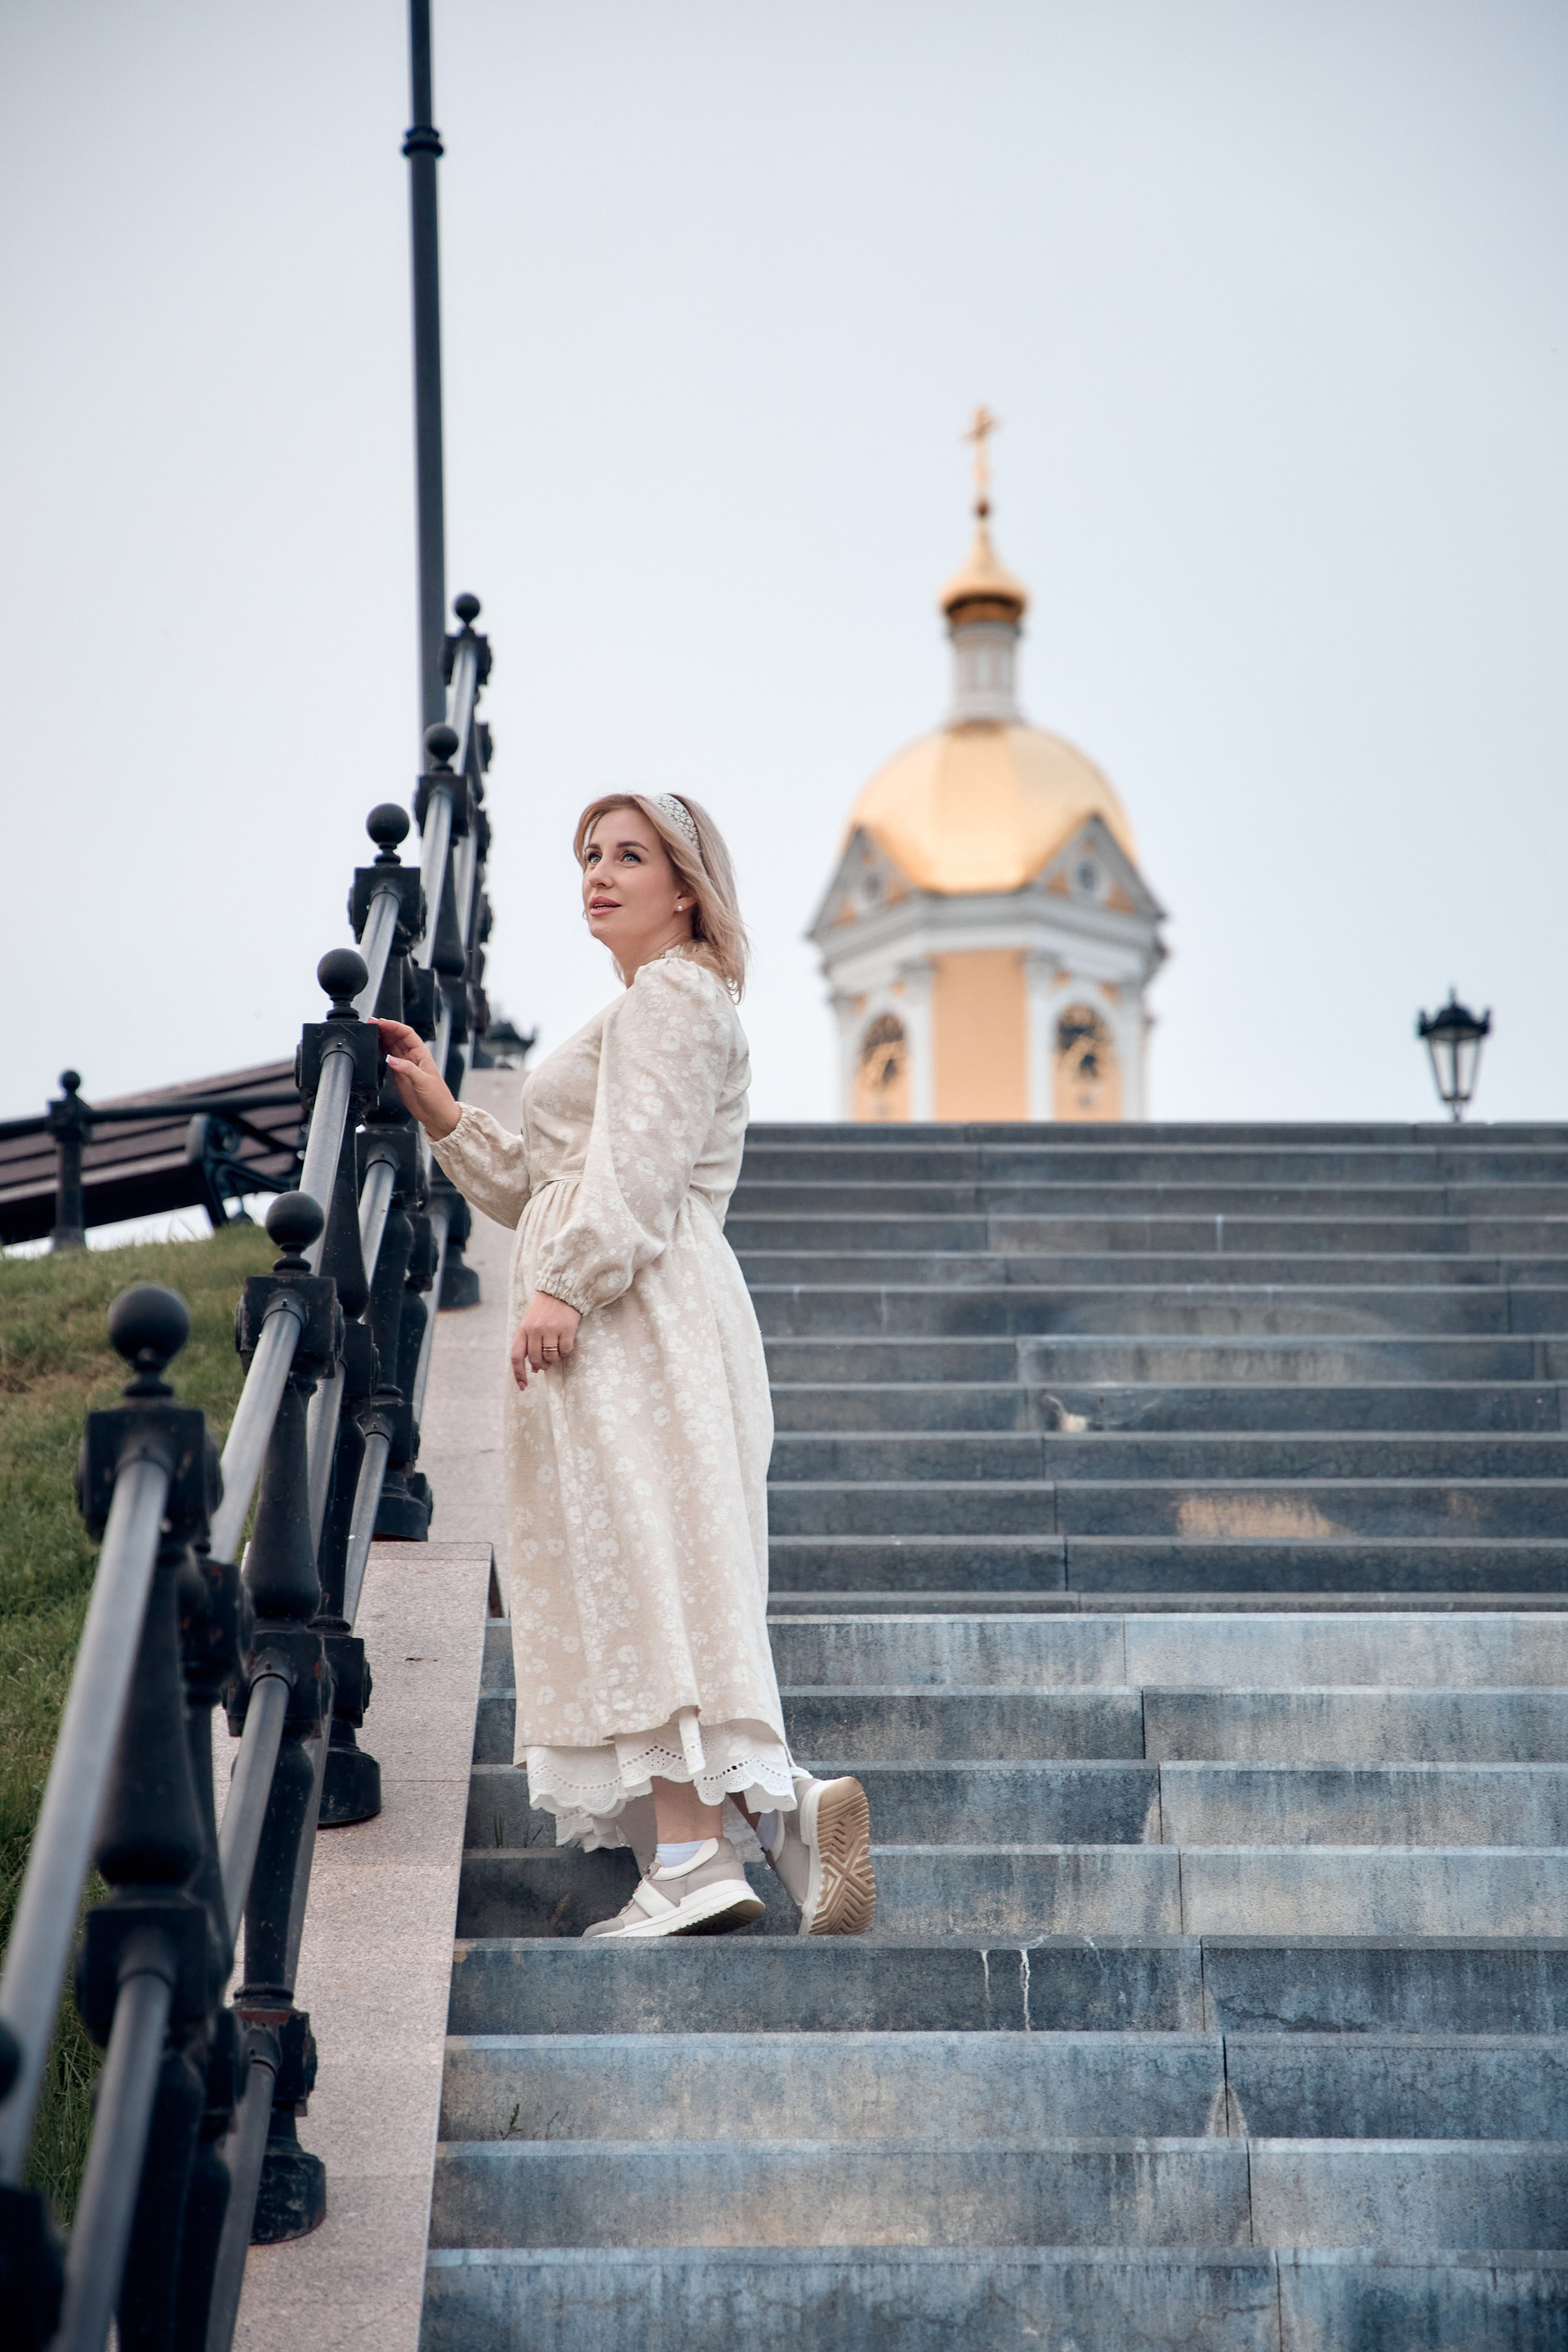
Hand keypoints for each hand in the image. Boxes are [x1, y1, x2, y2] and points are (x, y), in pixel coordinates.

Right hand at [373, 1019, 460, 1138]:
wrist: (438, 1115)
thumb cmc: (438, 1098)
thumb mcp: (424, 1082)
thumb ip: (407, 1069)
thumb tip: (391, 1059)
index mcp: (422, 1055)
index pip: (407, 1034)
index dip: (394, 1026)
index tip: (381, 1023)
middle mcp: (414, 1058)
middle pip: (398, 1037)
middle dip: (385, 1029)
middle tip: (371, 1023)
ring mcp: (406, 1066)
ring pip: (393, 1046)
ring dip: (382, 1038)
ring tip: (370, 1031)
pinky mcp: (401, 1076)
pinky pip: (390, 1059)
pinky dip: (382, 1052)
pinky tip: (375, 1048)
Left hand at [511, 1293, 581, 1388]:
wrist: (560, 1292)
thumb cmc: (543, 1312)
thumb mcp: (530, 1326)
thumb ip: (529, 1346)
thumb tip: (535, 1370)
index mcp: (523, 1330)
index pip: (517, 1357)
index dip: (518, 1374)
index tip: (523, 1387)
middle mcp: (535, 1330)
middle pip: (536, 1360)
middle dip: (542, 1365)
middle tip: (547, 1361)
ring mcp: (550, 1329)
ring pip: (551, 1357)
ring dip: (554, 1358)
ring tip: (556, 1347)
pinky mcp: (566, 1329)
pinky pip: (565, 1351)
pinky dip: (565, 1350)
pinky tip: (565, 1340)